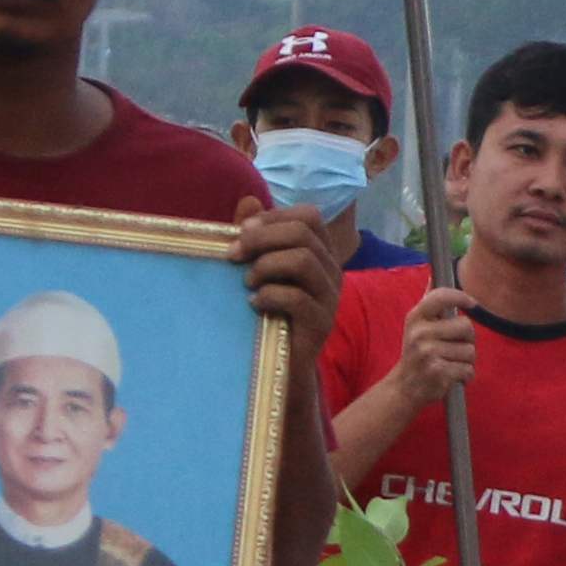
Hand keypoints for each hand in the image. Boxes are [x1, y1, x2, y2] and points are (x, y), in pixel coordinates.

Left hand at [233, 202, 345, 341]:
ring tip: (247, 282)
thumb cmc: (270, 311)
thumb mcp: (260, 269)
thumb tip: (248, 200)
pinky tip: (254, 304)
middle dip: (262, 238)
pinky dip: (269, 295)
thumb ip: (255, 237)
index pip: (309, 216)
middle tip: (233, 255)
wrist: (282, 365)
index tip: (241, 231)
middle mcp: (332, 270)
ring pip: (303, 260)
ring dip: (266, 266)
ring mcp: (330, 297)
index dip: (274, 216)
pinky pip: (297, 298)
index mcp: (321, 253)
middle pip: (304, 233)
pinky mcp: (321, 323)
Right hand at [370, 286, 476, 414]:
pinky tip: (451, 377)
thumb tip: (434, 275)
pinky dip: (465, 376)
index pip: (441, 296)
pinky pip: (468, 369)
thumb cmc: (416, 353)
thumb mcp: (416, 326)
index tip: (472, 303)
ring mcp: (428, 352)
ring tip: (450, 363)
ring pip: (470, 351)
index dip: (461, 297)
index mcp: (416, 317)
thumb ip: (429, 303)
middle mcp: (420, 333)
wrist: (405, 387)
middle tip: (454, 348)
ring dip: (467, 361)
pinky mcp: (437, 372)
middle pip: (466, 326)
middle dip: (468, 339)